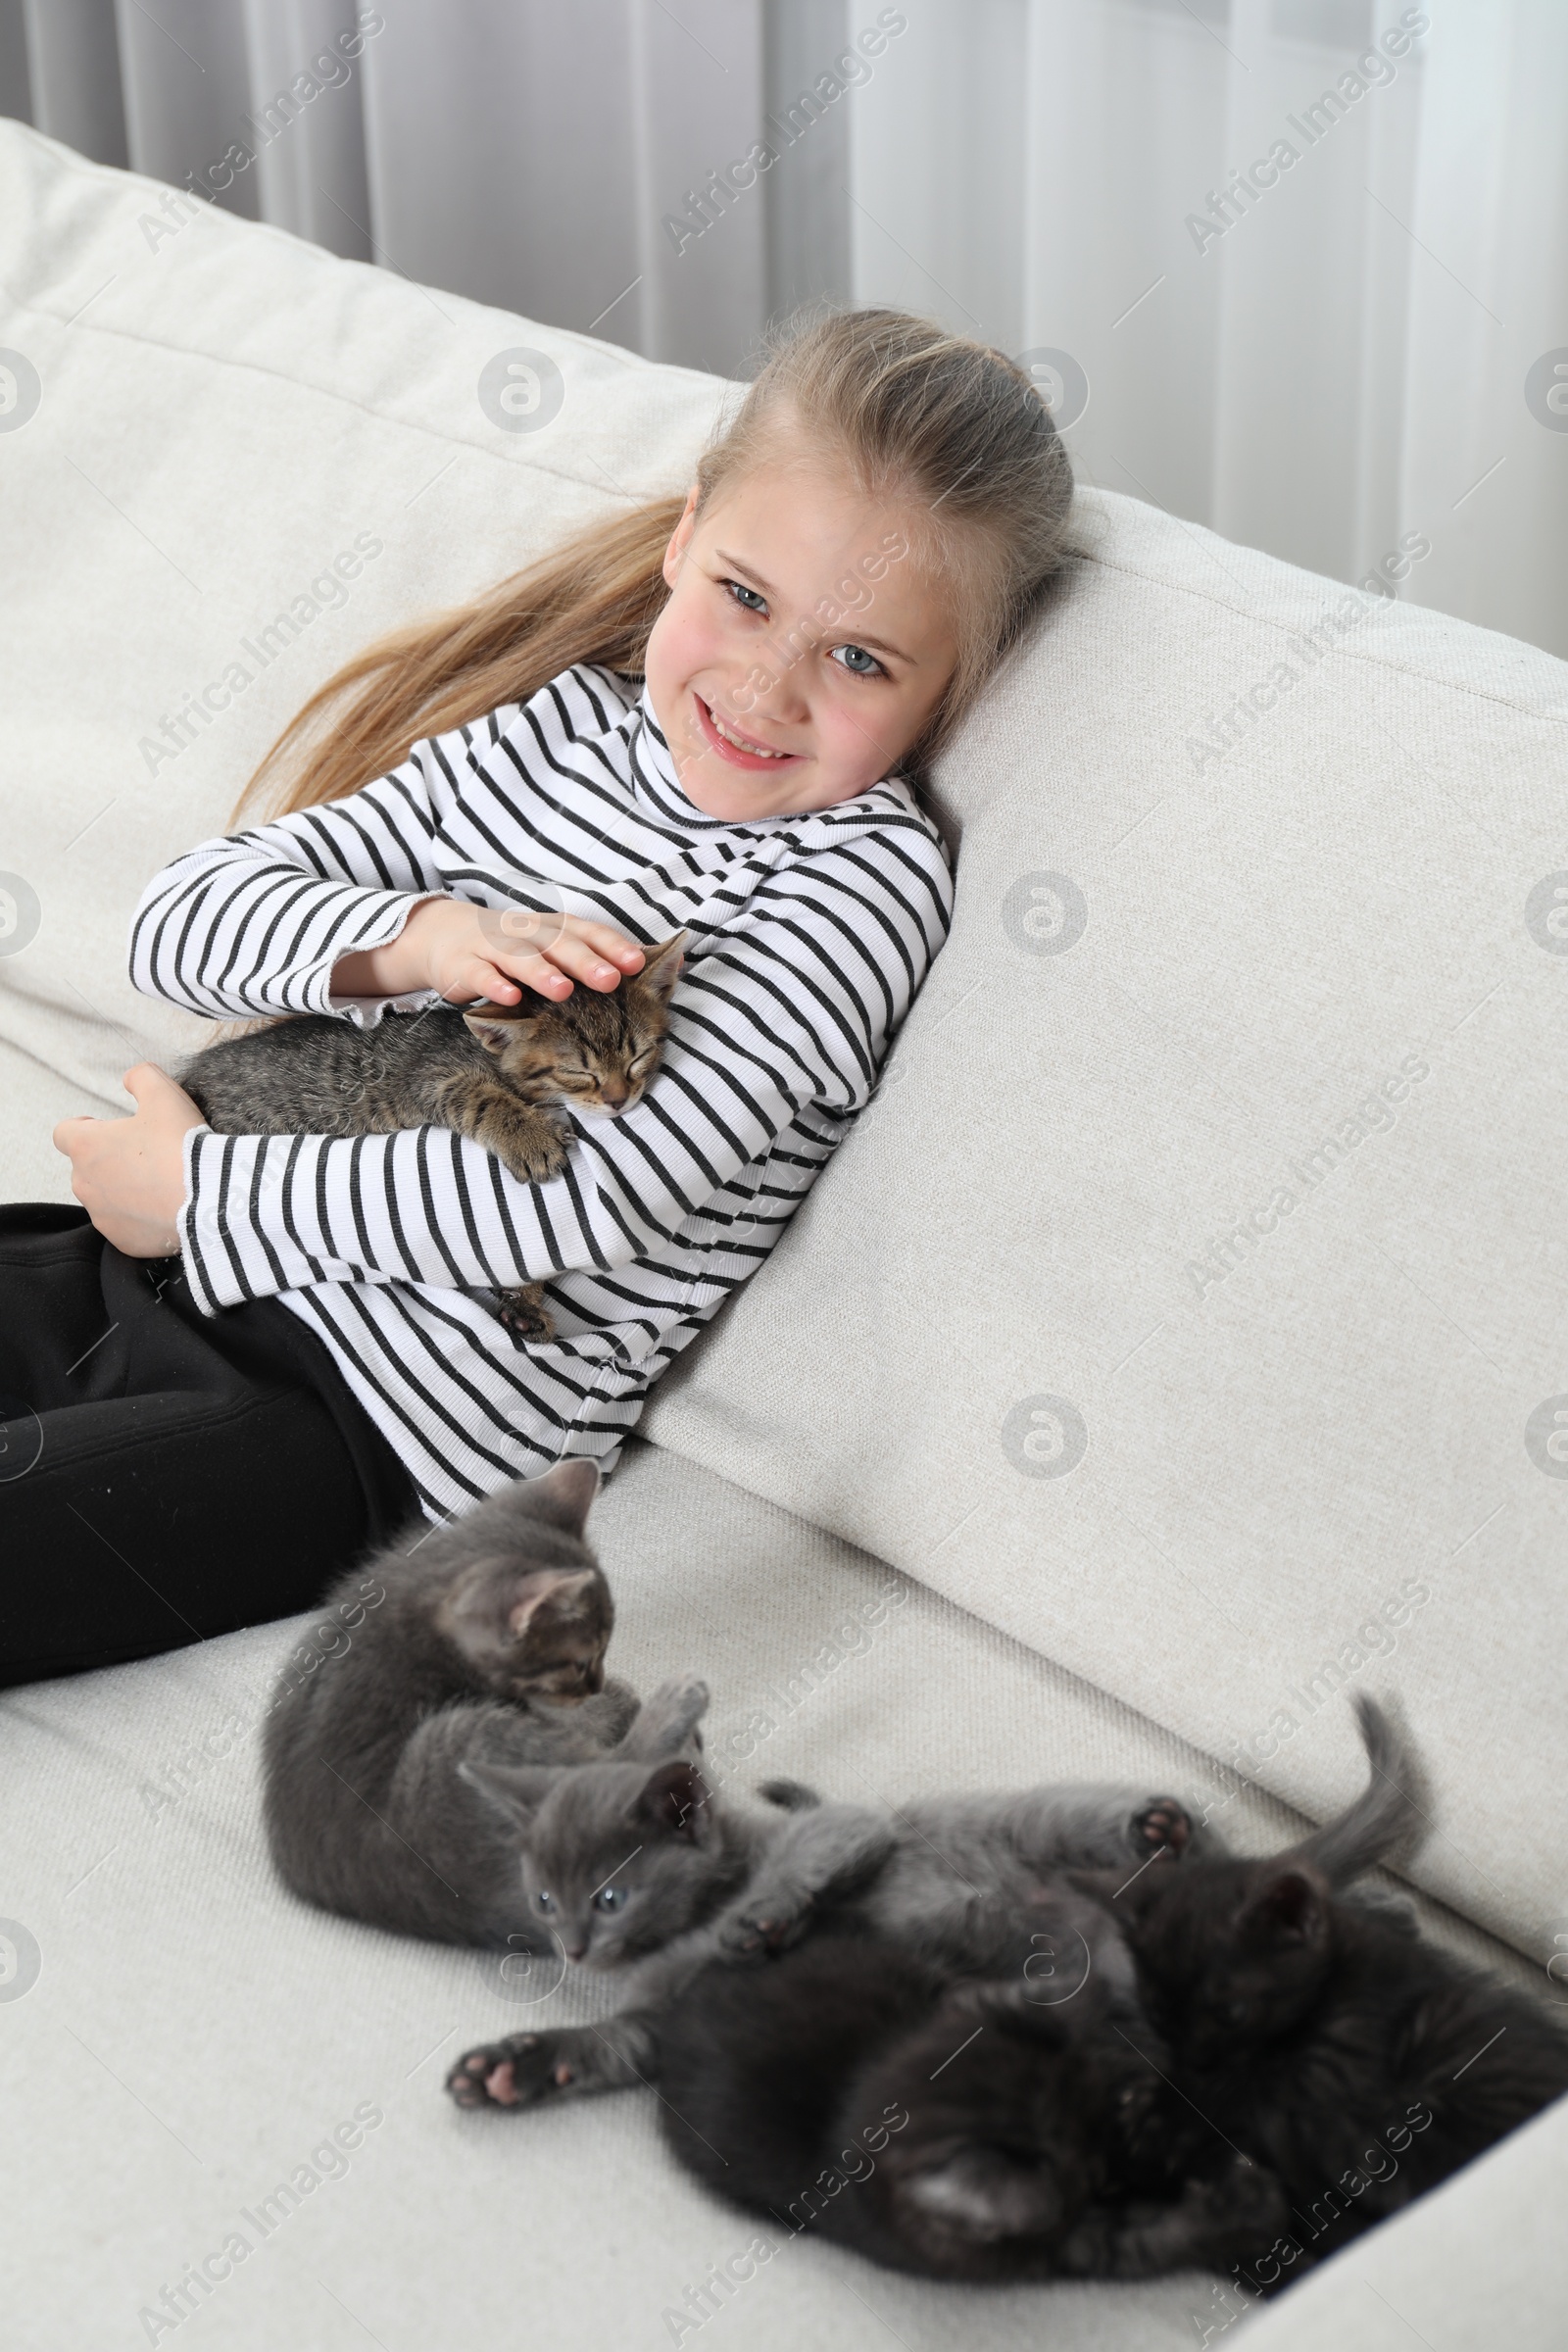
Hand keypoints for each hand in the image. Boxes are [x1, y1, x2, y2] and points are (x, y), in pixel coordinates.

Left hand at [52, 1063, 206, 1257]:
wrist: (210, 1198)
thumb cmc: (181, 1145)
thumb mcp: (164, 1093)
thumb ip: (141, 1077)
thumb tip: (131, 1078)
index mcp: (87, 1146)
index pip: (64, 1133)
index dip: (83, 1128)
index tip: (104, 1129)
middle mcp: (85, 1183)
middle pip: (84, 1168)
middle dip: (107, 1161)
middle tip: (144, 1155)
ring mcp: (102, 1216)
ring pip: (103, 1199)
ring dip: (121, 1190)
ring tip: (157, 1184)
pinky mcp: (122, 1240)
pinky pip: (124, 1226)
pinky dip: (138, 1218)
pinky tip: (164, 1208)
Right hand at [419, 900, 646, 1005]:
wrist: (446, 937)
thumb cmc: (518, 951)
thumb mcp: (559, 950)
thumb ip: (607, 957)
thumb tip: (677, 960)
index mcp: (555, 929)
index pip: (588, 932)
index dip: (612, 945)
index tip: (639, 962)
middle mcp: (528, 932)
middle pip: (559, 943)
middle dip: (584, 961)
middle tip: (609, 979)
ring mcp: (494, 946)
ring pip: (520, 956)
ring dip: (542, 972)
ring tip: (563, 990)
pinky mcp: (464, 965)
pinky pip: (480, 975)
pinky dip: (496, 985)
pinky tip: (512, 999)